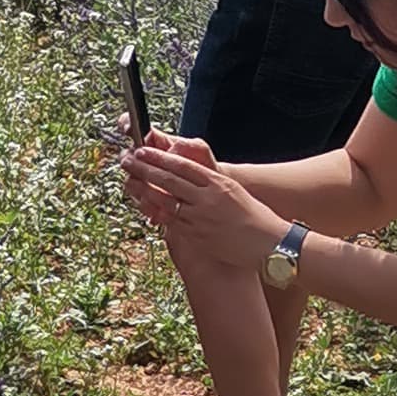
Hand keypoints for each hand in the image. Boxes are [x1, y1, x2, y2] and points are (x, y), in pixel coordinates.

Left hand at [123, 134, 285, 271]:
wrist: (269, 244)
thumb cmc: (254, 217)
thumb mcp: (233, 192)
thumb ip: (210, 183)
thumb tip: (187, 174)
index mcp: (218, 182)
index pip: (182, 165)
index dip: (160, 157)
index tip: (143, 151)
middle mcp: (208, 198)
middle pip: (169, 180)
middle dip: (145, 169)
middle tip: (127, 160)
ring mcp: (201, 218)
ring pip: (166, 201)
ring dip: (144, 190)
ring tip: (129, 181)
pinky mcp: (198, 236)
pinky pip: (172, 222)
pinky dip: (156, 213)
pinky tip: (144, 206)